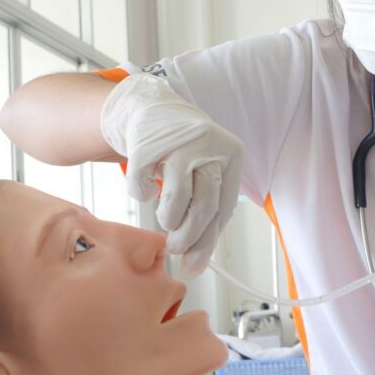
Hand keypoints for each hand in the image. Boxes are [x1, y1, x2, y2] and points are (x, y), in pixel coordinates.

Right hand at [101, 74, 243, 277]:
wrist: (150, 108)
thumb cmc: (184, 151)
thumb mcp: (206, 173)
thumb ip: (206, 215)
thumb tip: (195, 266)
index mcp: (232, 154)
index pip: (224, 207)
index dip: (208, 240)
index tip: (193, 264)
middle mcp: (209, 145)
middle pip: (204, 205)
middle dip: (188, 236)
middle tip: (175, 249)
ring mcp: (178, 143)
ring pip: (176, 199)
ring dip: (168, 219)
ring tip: (165, 217)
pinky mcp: (147, 143)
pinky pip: (142, 186)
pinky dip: (142, 194)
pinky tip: (147, 189)